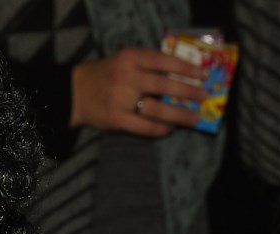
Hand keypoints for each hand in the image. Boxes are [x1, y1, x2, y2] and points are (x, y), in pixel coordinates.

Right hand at [69, 48, 206, 136]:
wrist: (75, 92)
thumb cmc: (106, 75)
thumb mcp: (124, 61)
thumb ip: (148, 66)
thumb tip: (181, 78)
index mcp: (130, 58)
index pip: (163, 60)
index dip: (184, 67)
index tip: (201, 74)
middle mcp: (126, 77)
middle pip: (164, 85)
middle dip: (188, 92)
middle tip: (203, 96)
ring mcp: (121, 99)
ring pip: (158, 109)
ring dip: (180, 115)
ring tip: (194, 118)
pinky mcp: (118, 119)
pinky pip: (146, 127)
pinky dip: (162, 129)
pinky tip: (171, 128)